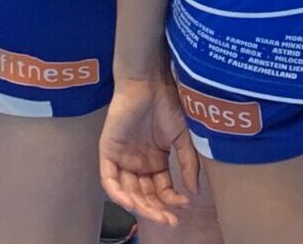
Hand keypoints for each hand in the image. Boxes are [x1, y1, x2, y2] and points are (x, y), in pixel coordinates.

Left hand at [100, 73, 200, 226]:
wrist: (150, 82)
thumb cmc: (168, 104)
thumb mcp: (183, 138)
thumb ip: (188, 164)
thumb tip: (194, 192)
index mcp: (156, 162)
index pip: (162, 190)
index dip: (172, 201)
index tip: (185, 204)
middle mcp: (138, 164)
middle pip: (145, 195)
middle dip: (156, 210)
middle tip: (170, 220)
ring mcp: (122, 159)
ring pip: (127, 192)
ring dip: (139, 206)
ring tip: (154, 213)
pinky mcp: (108, 152)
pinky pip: (109, 180)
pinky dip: (118, 193)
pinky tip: (131, 202)